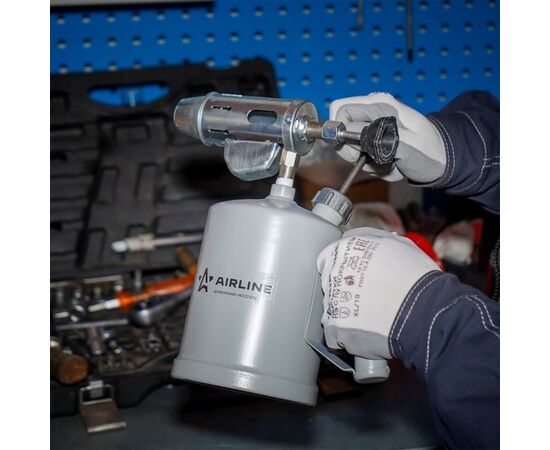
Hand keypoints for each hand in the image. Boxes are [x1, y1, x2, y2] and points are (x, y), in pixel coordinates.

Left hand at [316, 227, 441, 358]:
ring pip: (332, 309)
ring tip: (372, 316)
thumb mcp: (398, 243)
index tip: (356, 279)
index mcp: (345, 250)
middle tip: (369, 298)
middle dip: (346, 291)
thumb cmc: (416, 277)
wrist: (425, 310)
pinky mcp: (336, 327)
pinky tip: (365, 332)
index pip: (329, 258)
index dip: (345, 270)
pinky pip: (335, 334)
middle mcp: (333, 273)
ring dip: (347, 314)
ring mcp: (332, 301)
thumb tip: (364, 239)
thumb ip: (372, 239)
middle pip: (330, 284)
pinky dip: (347, 336)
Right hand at [330, 93, 445, 182]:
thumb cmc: (430, 152)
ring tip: (390, 164)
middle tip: (374, 161)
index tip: (354, 152)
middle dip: (355, 152)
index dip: (339, 132)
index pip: (340, 110)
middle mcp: (373, 112)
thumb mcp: (405, 146)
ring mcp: (373, 126)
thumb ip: (376, 137)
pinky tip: (392, 165)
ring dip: (368, 162)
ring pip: (351, 147)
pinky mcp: (375, 139)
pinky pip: (362, 155)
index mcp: (379, 105)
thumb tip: (350, 131)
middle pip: (341, 130)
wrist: (444, 160)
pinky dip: (375, 165)